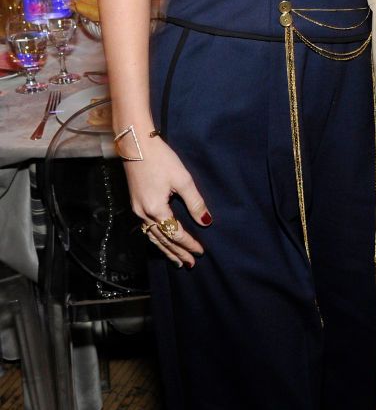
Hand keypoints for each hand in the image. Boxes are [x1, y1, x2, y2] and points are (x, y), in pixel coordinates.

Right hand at [124, 136, 211, 267]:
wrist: (136, 144)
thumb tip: (207, 222)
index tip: (201, 252)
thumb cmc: (161, 159)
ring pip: (153, 236)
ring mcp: (137, 209)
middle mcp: (143, 214)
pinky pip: (146, 229)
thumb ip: (195, 202)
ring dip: (165, 249)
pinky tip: (160, 241)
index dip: (189, 243)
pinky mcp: (135, 203)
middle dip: (177, 252)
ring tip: (176, 261)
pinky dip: (156, 238)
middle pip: (162, 240)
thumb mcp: (183, 179)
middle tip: (190, 264)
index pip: (175, 233)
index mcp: (156, 209)